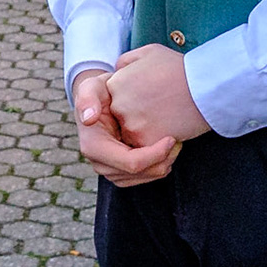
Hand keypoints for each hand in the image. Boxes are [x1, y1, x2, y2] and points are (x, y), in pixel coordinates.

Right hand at [71, 68, 180, 186]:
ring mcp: (109, 171)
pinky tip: (167, 151)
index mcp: (93, 147)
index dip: (155, 155)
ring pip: (142, 179)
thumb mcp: (91, 86)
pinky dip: (157, 167)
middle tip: (179, 141)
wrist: (99, 101)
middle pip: (139, 174)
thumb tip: (89, 119)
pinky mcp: (119, 172)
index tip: (172, 138)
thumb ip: (87, 97)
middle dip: (162, 161)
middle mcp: (99, 164)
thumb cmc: (99, 92)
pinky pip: (142, 178)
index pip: (131, 163)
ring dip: (162, 165)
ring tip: (176, 146)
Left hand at [105, 45, 210, 149]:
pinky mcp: (146, 142)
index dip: (134, 98)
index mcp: (116, 84)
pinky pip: (146, 147)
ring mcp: (131, 125)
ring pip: (132, 134)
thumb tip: (118, 71)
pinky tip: (172, 128)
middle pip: (122, 117)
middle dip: (138, 114)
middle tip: (160, 106)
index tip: (151, 94)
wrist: (204, 86)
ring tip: (167, 117)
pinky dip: (158, 142)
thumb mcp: (148, 52)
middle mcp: (118, 105)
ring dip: (147, 130)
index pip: (116, 98)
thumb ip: (126, 61)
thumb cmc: (179, 67)